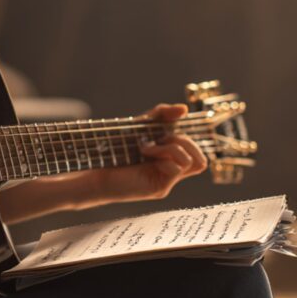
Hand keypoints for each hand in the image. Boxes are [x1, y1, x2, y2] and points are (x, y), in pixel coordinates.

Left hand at [88, 103, 207, 203]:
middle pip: (200, 158)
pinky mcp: (158, 188)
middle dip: (182, 141)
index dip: (188, 138)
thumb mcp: (141, 126)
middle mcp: (171, 173)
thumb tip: (184, 109)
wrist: (96, 166)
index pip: (196, 153)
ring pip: (191, 162)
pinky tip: (145, 154)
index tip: (166, 131)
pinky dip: (162, 156)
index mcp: (170, 160)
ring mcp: (166, 182)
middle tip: (158, 140)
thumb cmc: (117, 148)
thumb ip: (161, 115)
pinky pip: (176, 169)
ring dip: (170, 148)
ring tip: (147, 147)